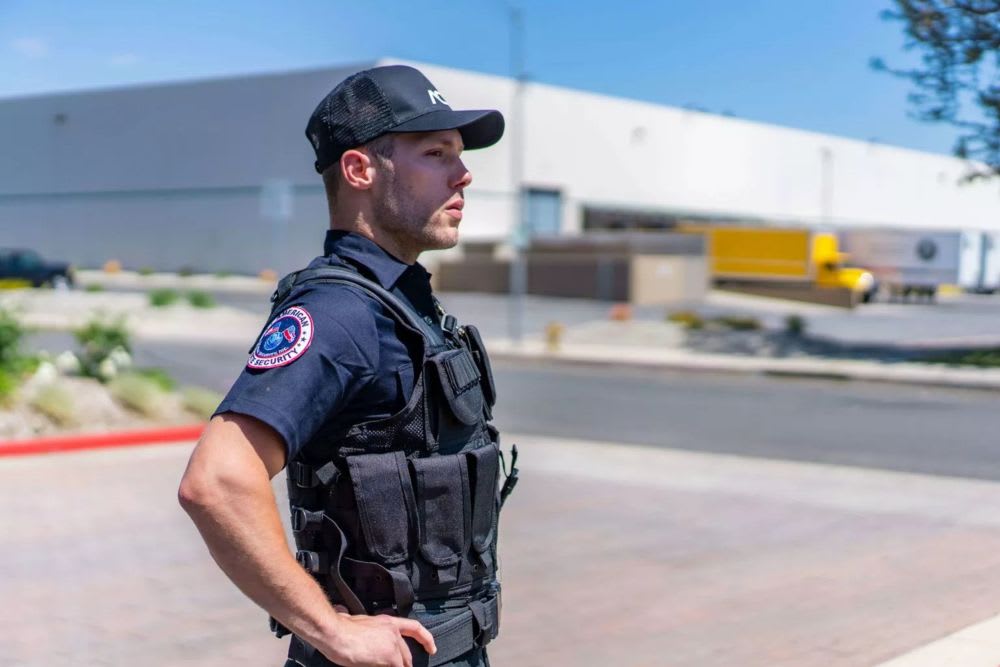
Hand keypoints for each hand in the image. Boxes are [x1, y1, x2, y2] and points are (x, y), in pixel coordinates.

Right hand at [319, 612, 436, 666]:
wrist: (336, 632)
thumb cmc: (339, 627)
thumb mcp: (356, 621)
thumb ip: (364, 626)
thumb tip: (351, 619)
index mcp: (388, 621)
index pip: (414, 628)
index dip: (426, 639)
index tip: (432, 649)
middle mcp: (394, 631)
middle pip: (406, 654)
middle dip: (404, 665)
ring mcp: (393, 644)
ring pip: (401, 664)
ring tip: (381, 666)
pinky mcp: (390, 657)